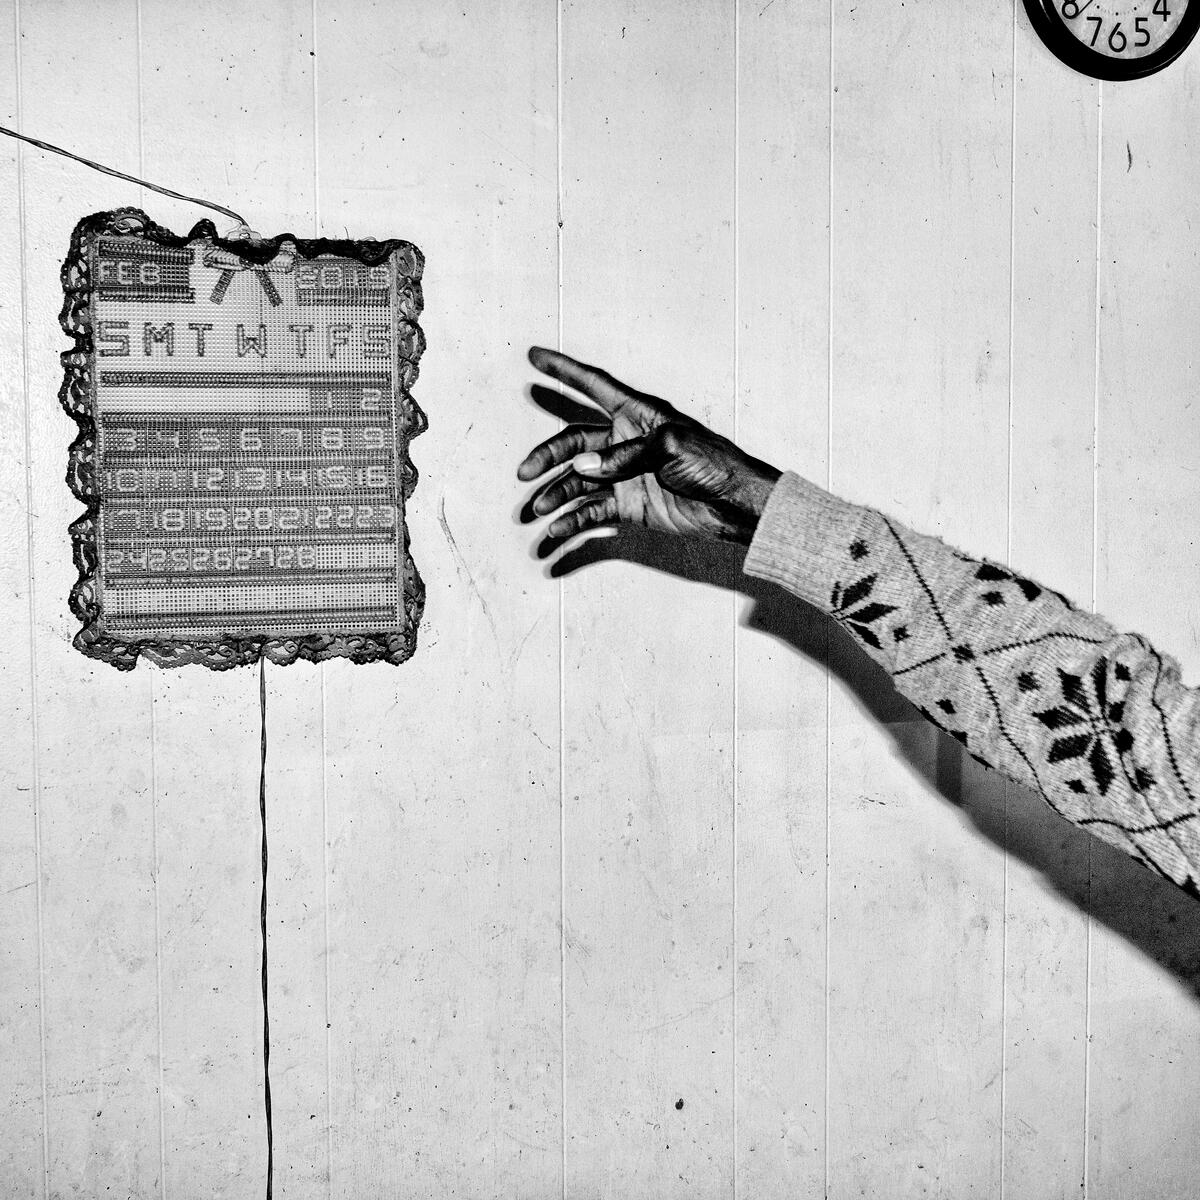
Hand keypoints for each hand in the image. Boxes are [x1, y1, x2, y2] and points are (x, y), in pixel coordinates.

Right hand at [518, 347, 781, 545]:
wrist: (733, 505)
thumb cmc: (713, 463)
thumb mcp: (671, 447)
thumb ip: (624, 455)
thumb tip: (584, 467)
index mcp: (637, 414)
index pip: (593, 385)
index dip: (563, 370)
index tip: (534, 356)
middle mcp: (624, 441)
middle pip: (573, 441)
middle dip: (547, 455)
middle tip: (525, 472)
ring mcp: (623, 474)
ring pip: (577, 480)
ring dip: (554, 494)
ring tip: (536, 510)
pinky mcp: (627, 505)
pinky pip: (591, 511)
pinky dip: (572, 522)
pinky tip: (554, 535)